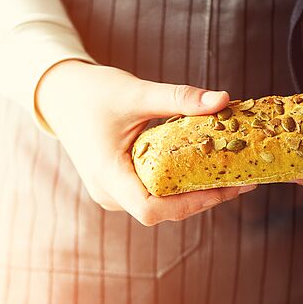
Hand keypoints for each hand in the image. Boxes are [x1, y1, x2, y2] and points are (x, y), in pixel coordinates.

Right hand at [35, 60, 256, 225]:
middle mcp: (109, 194)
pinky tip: (205, 171)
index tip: (224, 186)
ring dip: (194, 194)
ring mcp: (113, 195)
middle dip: (203, 198)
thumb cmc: (92, 92)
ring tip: (231, 176)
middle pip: (163, 211)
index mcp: (107, 175)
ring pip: (160, 206)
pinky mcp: (120, 188)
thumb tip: (224, 99)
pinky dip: (180, 186)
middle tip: (242, 180)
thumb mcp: (136, 92)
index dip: (191, 203)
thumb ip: (178, 98)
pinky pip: (154, 195)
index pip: (151, 209)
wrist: (60, 96)